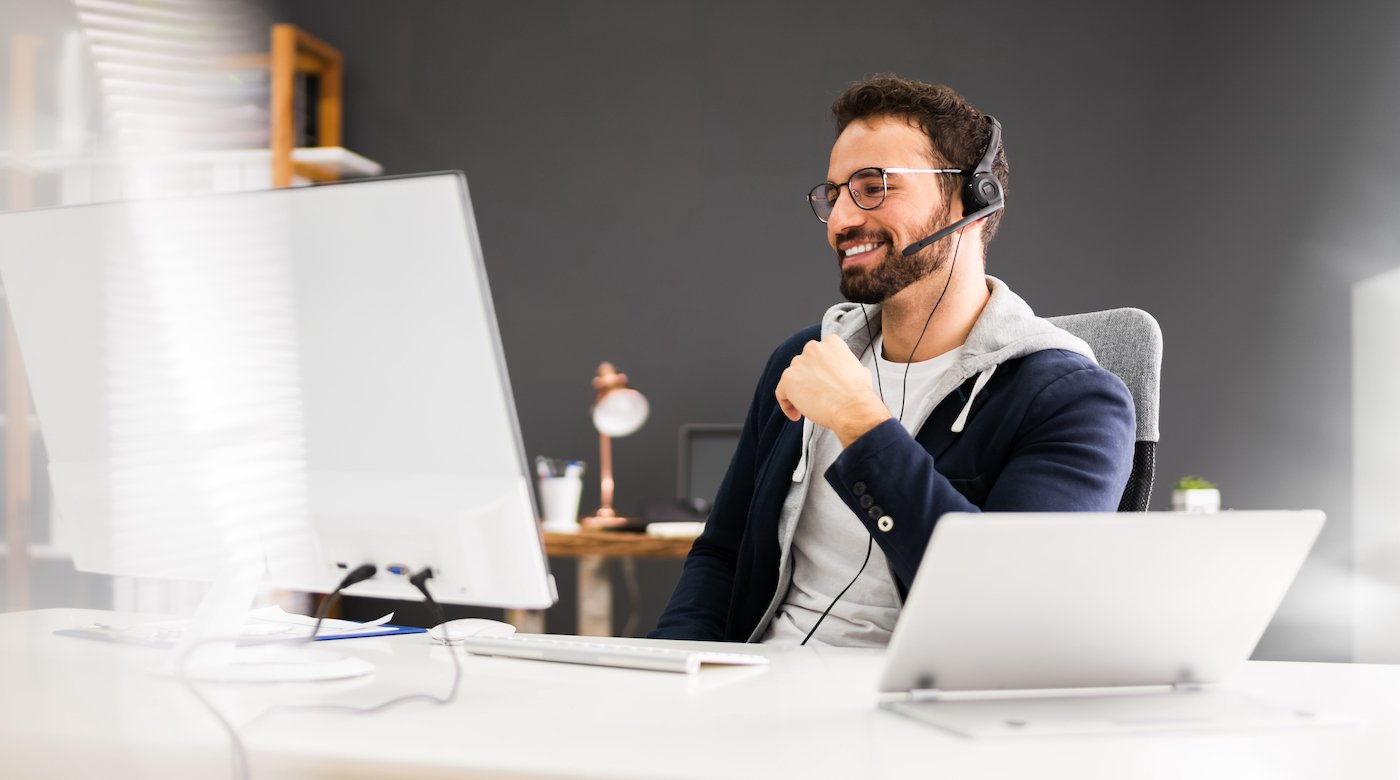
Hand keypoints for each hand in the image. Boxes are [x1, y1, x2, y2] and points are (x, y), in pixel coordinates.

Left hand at [775, 335, 891, 446]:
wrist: (851, 407)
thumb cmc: (858, 394)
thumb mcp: (860, 372)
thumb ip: (849, 367)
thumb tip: (853, 372)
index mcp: (831, 343)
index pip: (819, 355)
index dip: (820, 371)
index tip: (825, 384)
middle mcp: (813, 348)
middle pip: (804, 365)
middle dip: (809, 380)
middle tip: (817, 396)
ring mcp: (799, 362)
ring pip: (793, 378)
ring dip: (798, 392)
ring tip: (809, 408)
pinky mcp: (788, 379)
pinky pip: (782, 393)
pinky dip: (787, 404)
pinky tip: (797, 415)